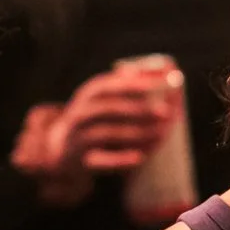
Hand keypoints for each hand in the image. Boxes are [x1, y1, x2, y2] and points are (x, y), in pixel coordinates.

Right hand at [15, 65, 179, 179]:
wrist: (62, 150)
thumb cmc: (96, 119)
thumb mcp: (105, 98)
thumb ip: (129, 84)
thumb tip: (167, 68)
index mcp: (88, 95)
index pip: (109, 85)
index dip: (134, 84)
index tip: (159, 84)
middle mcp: (80, 114)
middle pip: (109, 109)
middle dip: (140, 109)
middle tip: (167, 112)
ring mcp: (79, 138)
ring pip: (108, 134)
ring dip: (137, 134)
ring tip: (162, 134)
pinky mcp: (83, 162)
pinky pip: (102, 161)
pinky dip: (120, 160)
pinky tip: (139, 158)